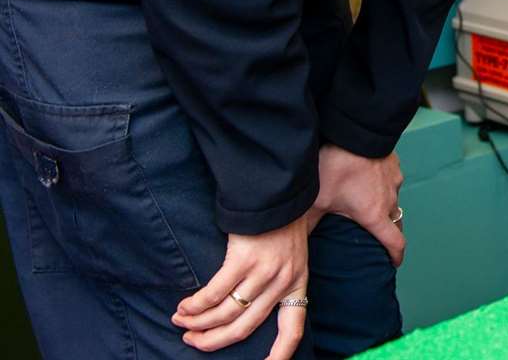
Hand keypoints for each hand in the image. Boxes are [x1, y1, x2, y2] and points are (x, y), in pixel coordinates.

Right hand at [172, 220, 306, 357]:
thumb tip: (257, 300)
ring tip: (182, 321)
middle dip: (214, 341)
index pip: (294, 329)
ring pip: (226, 314)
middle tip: (193, 341)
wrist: (279, 191)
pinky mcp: (244, 261)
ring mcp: (264, 273)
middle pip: (245, 328)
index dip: (280, 354)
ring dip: (198, 323)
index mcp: (298, 283)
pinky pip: (214, 294)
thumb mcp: (294, 253)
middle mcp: (283, 282)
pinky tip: (185, 306)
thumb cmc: (282, 220)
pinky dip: (196, 305)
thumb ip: (280, 277)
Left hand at [305, 145, 405, 266]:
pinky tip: (366, 180)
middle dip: (387, 232)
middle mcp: (390, 199)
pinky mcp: (393, 164)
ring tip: (365, 205)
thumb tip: (295, 247)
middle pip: (394, 222)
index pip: (395, 242)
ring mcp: (394, 180)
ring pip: (392, 200)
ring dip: (383, 206)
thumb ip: (309, 225)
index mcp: (374, 214)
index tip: (393, 263)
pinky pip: (391, 181)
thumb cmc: (337, 165)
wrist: (357, 131)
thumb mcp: (317, 199)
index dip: (396, 256)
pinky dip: (382, 187)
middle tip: (373, 238)